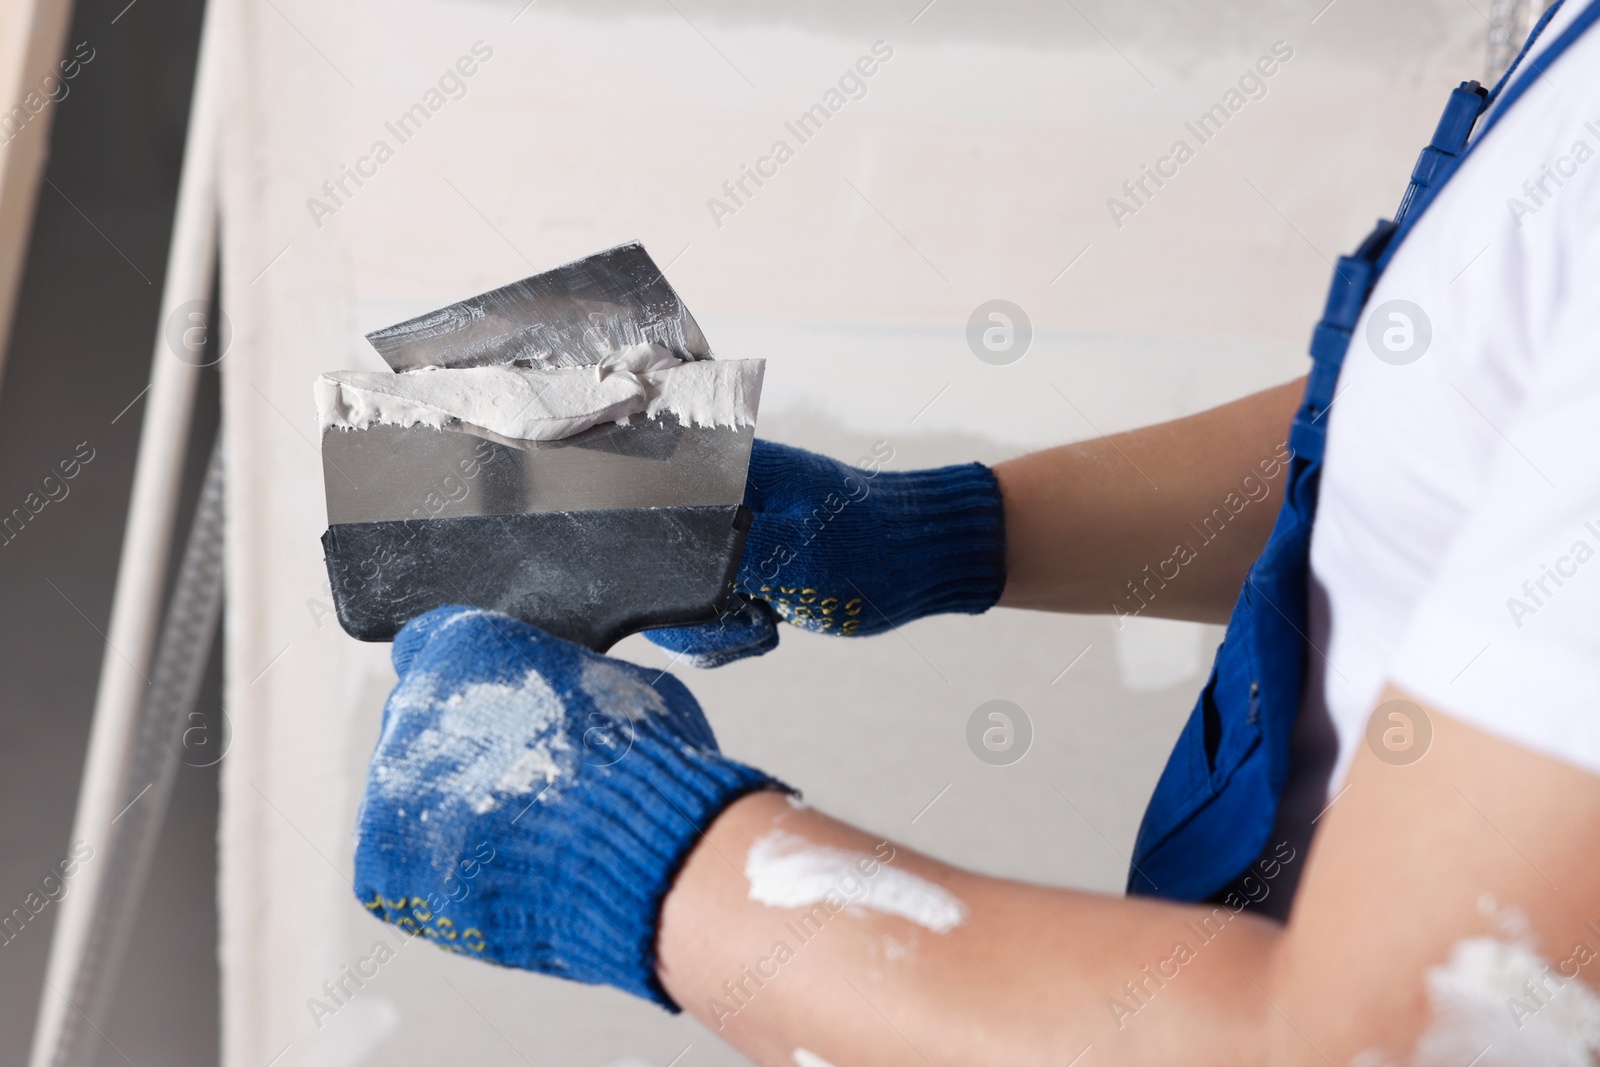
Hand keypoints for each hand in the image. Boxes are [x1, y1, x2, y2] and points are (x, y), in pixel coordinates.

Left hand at [352, 605, 784, 1006]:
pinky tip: (500, 877)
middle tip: (521, 784)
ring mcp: (391, 783)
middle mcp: (413, 704)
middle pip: (420, 723)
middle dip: (463, 751)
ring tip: (522, 841)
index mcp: (467, 643)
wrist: (633, 854)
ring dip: (453, 813)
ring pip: (409, 794)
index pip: (437, 645)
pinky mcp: (382, 860)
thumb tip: (573, 693)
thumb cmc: (641, 765)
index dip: (472, 681)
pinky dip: (443, 875)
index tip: (496, 710)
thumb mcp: (621, 683)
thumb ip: (567, 679)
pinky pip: (404, 863)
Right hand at [645, 439, 1005, 666]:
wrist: (918, 563)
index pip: (639, 511)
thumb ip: (720, 552)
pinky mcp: (729, 569)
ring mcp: (717, 537)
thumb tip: (659, 563)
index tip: (706, 592)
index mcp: (717, 471)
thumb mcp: (793, 553)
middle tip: (751, 615)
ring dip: (710, 631)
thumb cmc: (868, 549)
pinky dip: (724, 635)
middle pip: (647, 567)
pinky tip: (763, 628)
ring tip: (764, 622)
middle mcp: (706, 499)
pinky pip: (696, 615)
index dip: (649, 564)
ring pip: (669, 601)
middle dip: (687, 613)